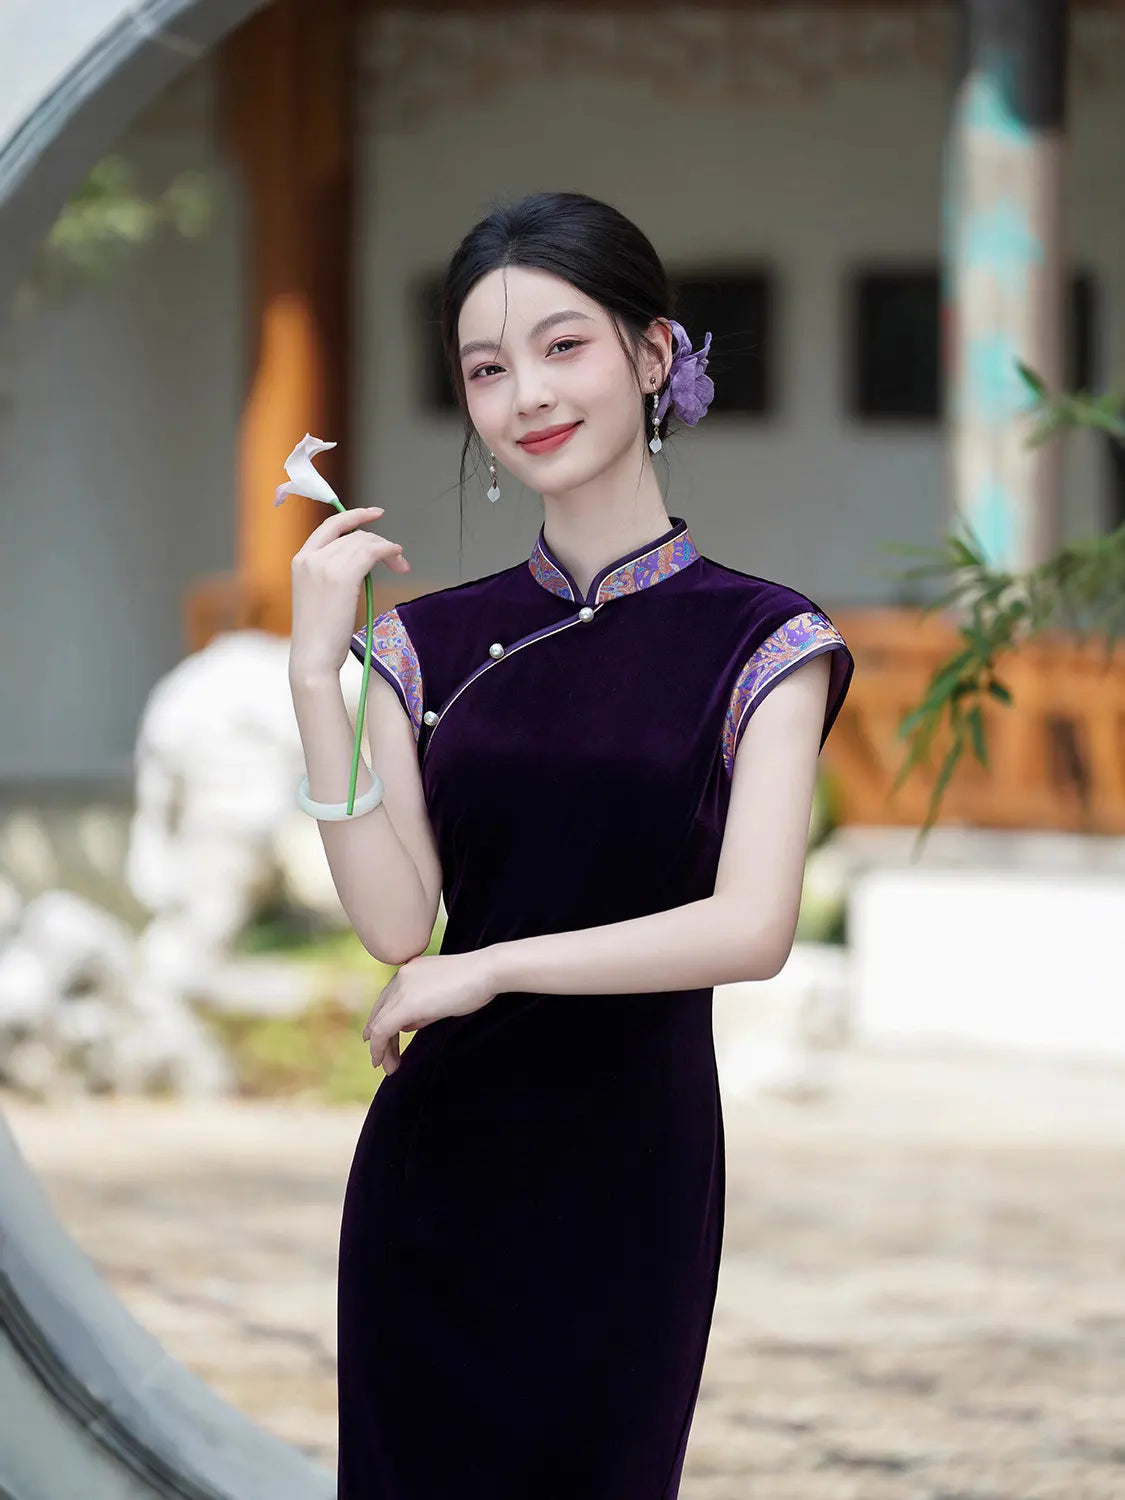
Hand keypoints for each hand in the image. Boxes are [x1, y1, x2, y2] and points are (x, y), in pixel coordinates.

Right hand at [288, 505, 411, 681]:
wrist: (312, 658)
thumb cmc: (320, 636)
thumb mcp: (320, 595)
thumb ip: (334, 573)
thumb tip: (365, 560)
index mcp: (300, 560)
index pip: (330, 526)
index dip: (355, 516)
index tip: (376, 514)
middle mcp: (309, 557)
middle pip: (353, 534)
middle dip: (379, 542)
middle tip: (398, 560)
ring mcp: (323, 565)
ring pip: (365, 542)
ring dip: (388, 550)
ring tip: (401, 566)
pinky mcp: (341, 576)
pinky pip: (371, 552)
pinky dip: (389, 552)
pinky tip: (398, 560)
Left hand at [361, 950, 499, 1074]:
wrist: (487, 972)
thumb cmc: (474, 983)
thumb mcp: (442, 997)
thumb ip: (422, 1010)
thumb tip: (406, 1026)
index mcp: (410, 971)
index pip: (388, 1000)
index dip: (381, 1022)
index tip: (381, 1042)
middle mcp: (401, 976)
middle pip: (381, 1011)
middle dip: (379, 1039)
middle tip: (382, 1061)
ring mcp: (402, 988)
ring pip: (379, 1023)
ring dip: (382, 1048)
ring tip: (387, 1067)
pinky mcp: (406, 1004)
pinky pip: (383, 1029)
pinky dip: (380, 1048)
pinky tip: (384, 1062)